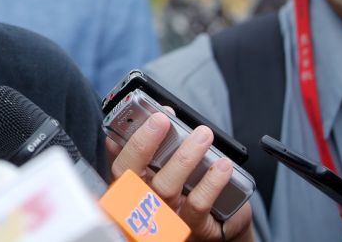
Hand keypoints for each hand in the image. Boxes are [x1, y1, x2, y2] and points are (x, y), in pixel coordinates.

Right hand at [108, 112, 252, 241]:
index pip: (118, 163)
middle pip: (132, 175)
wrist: (223, 224)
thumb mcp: (173, 167)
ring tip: (203, 135)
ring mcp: (166, 216)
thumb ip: (161, 145)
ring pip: (166, 187)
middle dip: (143, 144)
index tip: (124, 124)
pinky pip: (198, 204)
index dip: (119, 144)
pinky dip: (211, 182)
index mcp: (134, 185)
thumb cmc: (192, 187)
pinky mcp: (193, 228)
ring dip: (185, 157)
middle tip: (161, 119)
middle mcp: (144, 202)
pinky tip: (223, 166)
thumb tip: (163, 114)